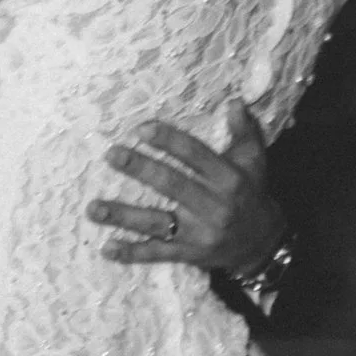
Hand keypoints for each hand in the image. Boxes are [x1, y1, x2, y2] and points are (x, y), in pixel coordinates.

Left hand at [87, 104, 282, 273]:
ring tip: (93, 208)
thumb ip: (243, 130)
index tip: (142, 128)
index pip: (196, 156)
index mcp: (228, 180)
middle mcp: (214, 207)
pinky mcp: (188, 254)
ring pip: (157, 223)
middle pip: (172, 186)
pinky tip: (106, 247)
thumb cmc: (251, 193)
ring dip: (123, 216)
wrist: (262, 244)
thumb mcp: (254, 160)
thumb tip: (233, 101)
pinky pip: (157, 254)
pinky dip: (132, 253)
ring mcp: (199, 234)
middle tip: (112, 154)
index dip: (169, 142)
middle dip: (141, 170)